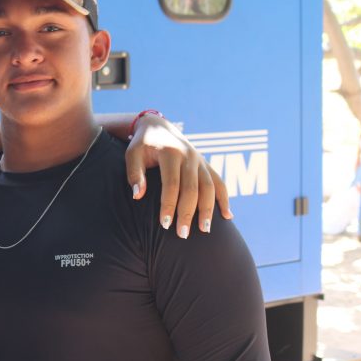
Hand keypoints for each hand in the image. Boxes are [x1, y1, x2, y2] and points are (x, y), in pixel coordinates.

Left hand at [126, 114, 231, 237]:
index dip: (169, 205)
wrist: (159, 126)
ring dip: (209, 209)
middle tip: (182, 234)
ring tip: (204, 230)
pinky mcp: (206, 165)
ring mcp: (200, 160)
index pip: (172, 183)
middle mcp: (189, 156)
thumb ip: (134, 173)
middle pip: (193, 188)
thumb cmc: (142, 144)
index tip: (164, 224)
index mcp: (171, 153)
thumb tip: (138, 195)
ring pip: (210, 187)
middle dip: (188, 213)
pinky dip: (224, 199)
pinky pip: (219, 182)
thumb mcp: (132, 154)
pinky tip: (227, 216)